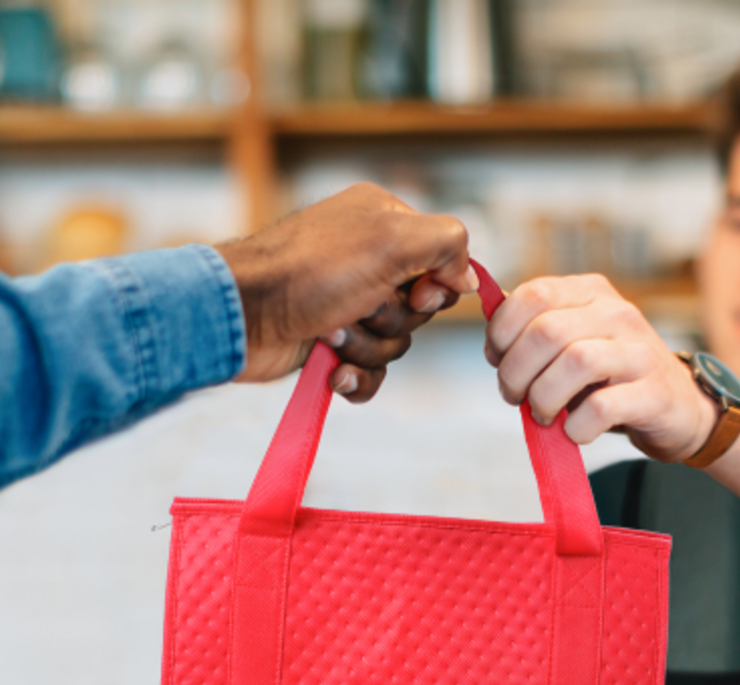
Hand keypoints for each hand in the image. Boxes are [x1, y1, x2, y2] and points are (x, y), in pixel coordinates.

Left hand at [217, 183, 476, 402]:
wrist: (242, 315)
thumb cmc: (311, 271)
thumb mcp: (392, 238)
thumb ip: (447, 244)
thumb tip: (466, 277)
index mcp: (384, 222)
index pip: (443, 260)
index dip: (437, 286)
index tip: (418, 292)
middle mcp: (367, 260)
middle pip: (421, 307)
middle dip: (394, 319)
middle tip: (360, 307)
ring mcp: (347, 303)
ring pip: (396, 342)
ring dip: (368, 347)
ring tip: (331, 333)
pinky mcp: (331, 343)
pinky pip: (371, 372)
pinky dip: (356, 376)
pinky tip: (331, 367)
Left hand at [483, 274, 717, 461]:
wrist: (678, 407)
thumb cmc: (614, 377)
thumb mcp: (576, 340)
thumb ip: (536, 330)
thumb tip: (493, 329)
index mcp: (591, 293)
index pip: (533, 294)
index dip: (502, 332)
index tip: (498, 360)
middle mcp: (618, 313)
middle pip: (547, 331)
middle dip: (516, 372)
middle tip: (514, 396)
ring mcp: (639, 352)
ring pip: (575, 362)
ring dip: (544, 398)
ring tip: (542, 415)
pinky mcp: (654, 393)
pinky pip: (602, 407)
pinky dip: (576, 426)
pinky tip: (575, 431)